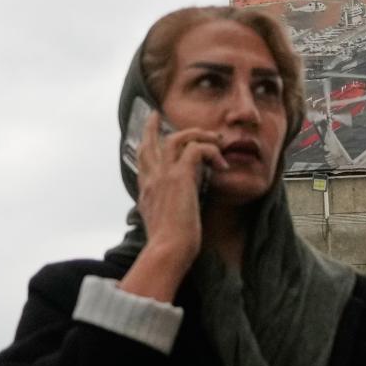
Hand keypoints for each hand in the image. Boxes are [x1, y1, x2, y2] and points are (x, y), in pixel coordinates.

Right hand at [119, 111, 227, 301]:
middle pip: (150, 142)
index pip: (143, 160)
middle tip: (157, 114)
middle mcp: (152, 179)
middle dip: (153, 126)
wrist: (167, 251)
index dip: (146, 144)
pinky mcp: (180, 177)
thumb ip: (162, 210)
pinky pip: (196, 148)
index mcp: (147, 191)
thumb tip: (170, 207)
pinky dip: (211, 151)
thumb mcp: (159, 223)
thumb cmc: (168, 245)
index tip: (149, 135)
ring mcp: (164, 175)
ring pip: (177, 138)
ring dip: (198, 134)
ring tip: (215, 140)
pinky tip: (222, 164)